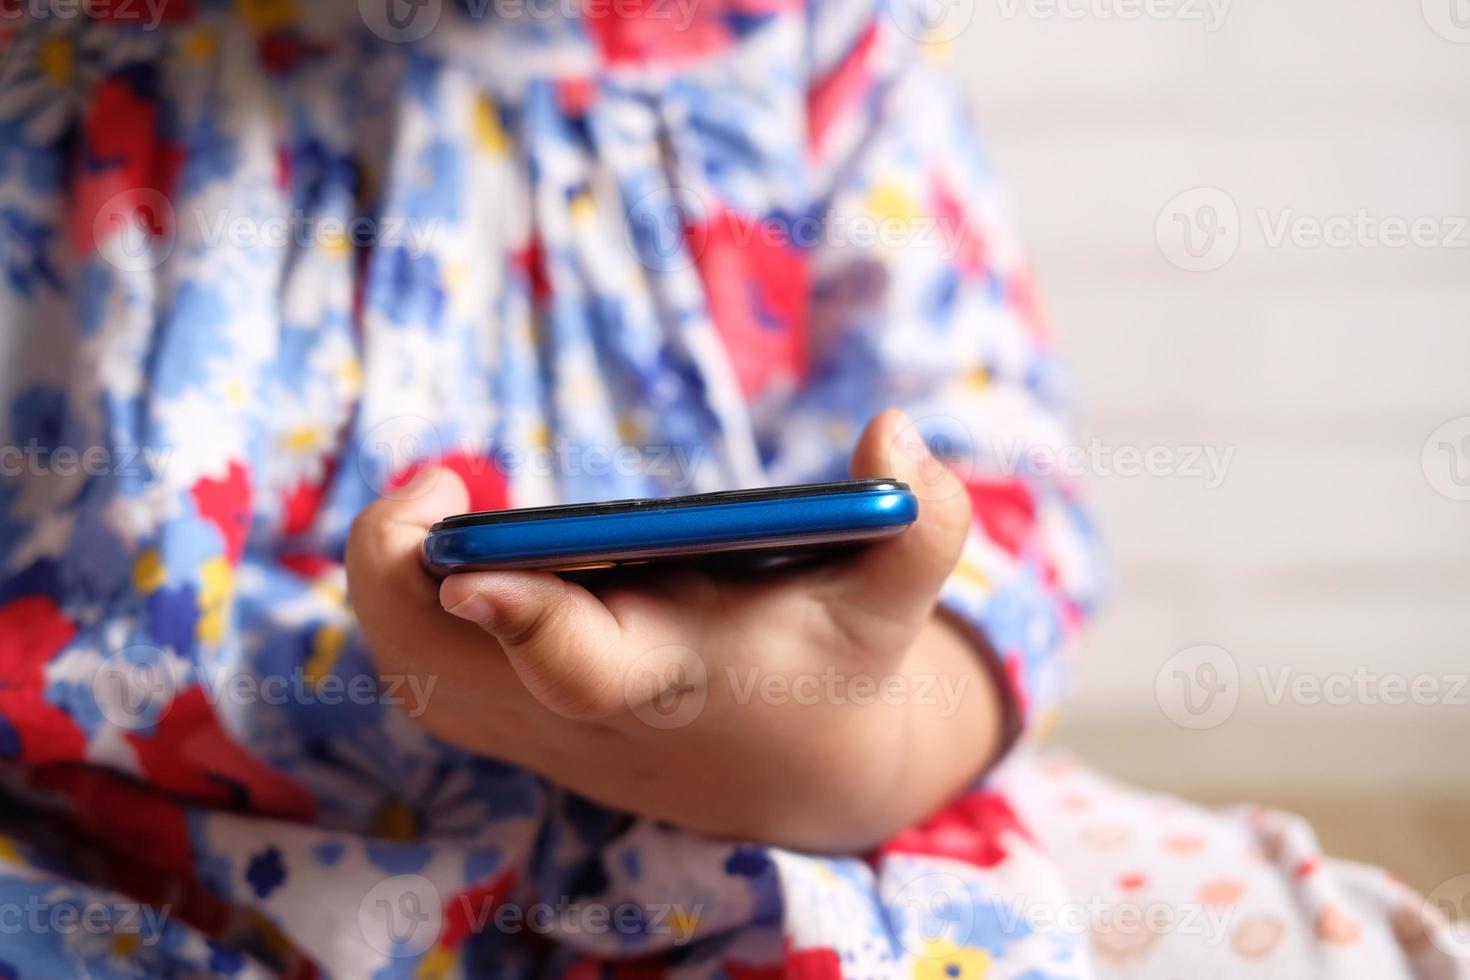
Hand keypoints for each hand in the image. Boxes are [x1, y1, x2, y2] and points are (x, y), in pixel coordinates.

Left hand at [346, 410, 1002, 850]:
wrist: (795, 771)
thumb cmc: (838, 667)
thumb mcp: (896, 603)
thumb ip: (922, 528)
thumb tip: (898, 431)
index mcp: (678, 678)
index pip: (585, 669)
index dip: (527, 622)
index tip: (477, 569)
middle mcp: (591, 714)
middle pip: (445, 677)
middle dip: (397, 583)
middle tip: (436, 485)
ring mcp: (542, 728)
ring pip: (415, 678)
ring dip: (386, 593)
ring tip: (434, 502)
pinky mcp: (519, 720)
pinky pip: (425, 675)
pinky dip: (403, 612)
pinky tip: (450, 546)